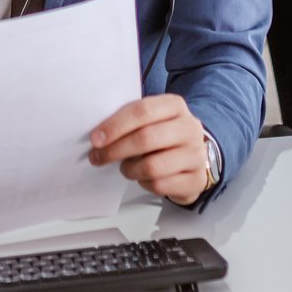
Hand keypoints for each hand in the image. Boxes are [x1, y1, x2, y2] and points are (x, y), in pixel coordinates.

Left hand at [89, 94, 212, 205]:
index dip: (116, 125)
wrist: (194, 158)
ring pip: (152, 166)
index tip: (95, 139)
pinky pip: (160, 185)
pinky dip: (144, 184)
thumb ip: (131, 121)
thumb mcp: (152, 120)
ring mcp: (195, 154)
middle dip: (116, 150)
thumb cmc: (164, 137)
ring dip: (130, 170)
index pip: (143, 111)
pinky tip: (143, 178)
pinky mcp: (196, 180)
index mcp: (175, 106)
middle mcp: (189, 128)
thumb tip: (99, 135)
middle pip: (146, 138)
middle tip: (98, 157)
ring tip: (125, 168)